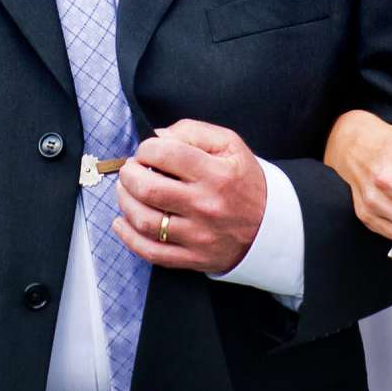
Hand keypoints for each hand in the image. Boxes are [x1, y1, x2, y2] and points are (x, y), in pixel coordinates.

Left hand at [113, 120, 267, 273]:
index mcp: (216, 173)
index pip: (166, 155)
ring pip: (145, 221)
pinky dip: (128, 238)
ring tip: (125, 190)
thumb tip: (158, 136)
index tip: (146, 152)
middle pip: (149, 188)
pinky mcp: (193, 258)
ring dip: (125, 202)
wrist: (270, 226)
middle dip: (129, 174)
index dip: (146, 149)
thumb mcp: (230, 145)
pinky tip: (121, 222)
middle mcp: (206, 205)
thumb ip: (192, 132)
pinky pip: (151, 252)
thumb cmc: (244, 181)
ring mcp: (198, 236)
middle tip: (130, 169)